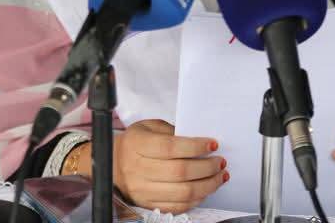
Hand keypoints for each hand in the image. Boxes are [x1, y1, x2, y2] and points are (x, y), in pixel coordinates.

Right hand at [112, 119, 227, 212]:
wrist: (114, 163)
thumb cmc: (137, 142)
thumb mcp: (150, 127)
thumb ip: (173, 131)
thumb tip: (201, 141)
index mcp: (137, 144)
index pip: (170, 147)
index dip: (195, 146)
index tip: (213, 143)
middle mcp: (138, 169)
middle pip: (180, 172)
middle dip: (207, 167)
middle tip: (221, 161)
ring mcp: (143, 190)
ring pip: (182, 193)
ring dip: (207, 185)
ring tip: (220, 176)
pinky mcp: (148, 204)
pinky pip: (178, 206)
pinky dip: (197, 198)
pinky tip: (206, 188)